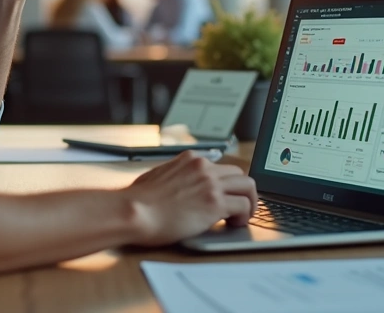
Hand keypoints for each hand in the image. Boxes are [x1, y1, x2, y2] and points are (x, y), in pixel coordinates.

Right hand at [123, 151, 257, 246]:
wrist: (134, 211)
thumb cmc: (138, 200)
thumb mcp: (158, 177)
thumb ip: (175, 177)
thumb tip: (180, 188)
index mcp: (189, 159)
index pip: (220, 166)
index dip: (226, 183)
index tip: (226, 194)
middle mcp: (203, 167)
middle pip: (239, 173)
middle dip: (241, 191)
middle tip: (238, 207)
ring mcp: (211, 183)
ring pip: (248, 186)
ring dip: (249, 202)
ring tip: (241, 217)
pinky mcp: (215, 202)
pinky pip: (244, 206)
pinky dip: (244, 216)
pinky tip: (234, 224)